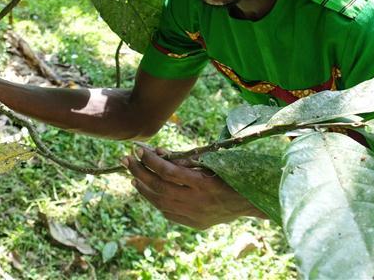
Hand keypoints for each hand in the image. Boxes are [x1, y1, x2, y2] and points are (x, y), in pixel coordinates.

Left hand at [123, 147, 265, 229]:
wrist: (247, 201)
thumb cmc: (227, 175)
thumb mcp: (209, 162)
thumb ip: (184, 159)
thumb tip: (158, 153)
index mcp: (201, 183)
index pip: (168, 171)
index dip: (150, 160)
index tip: (138, 150)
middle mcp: (196, 201)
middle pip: (159, 187)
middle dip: (139, 172)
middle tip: (126, 160)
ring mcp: (194, 214)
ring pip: (160, 203)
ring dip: (143, 188)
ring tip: (133, 176)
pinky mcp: (193, 223)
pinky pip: (168, 213)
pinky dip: (156, 201)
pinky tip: (148, 192)